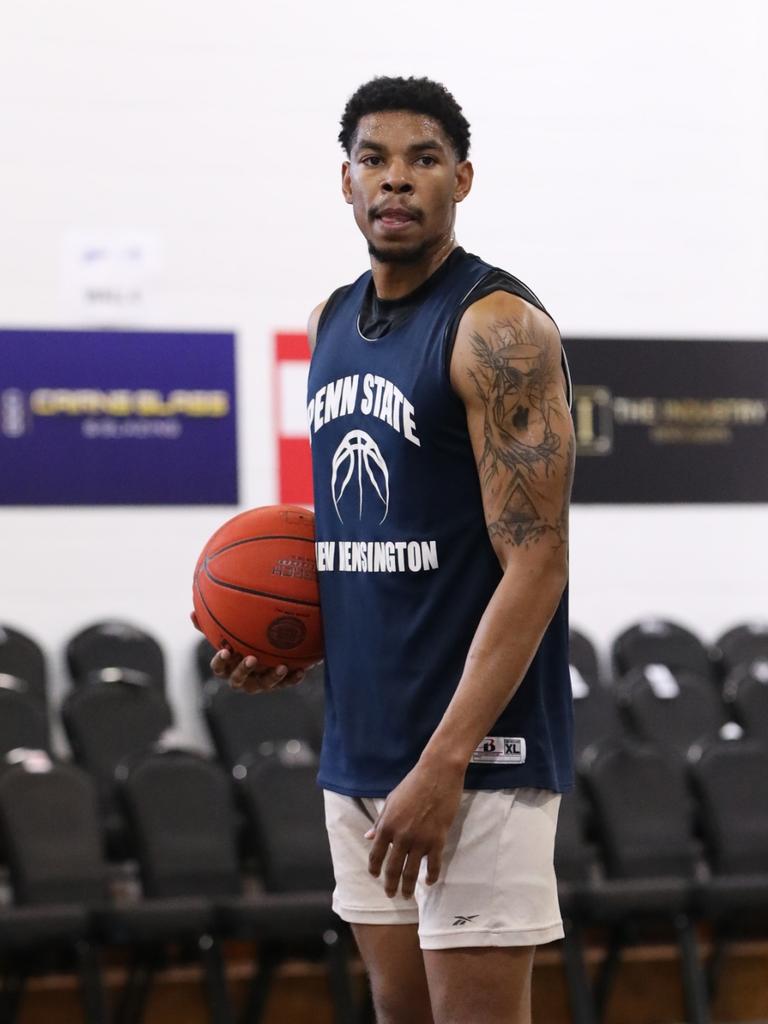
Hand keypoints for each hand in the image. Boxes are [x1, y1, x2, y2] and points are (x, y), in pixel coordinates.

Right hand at [189, 611, 306, 693]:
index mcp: (227, 667)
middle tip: (252, 658)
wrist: (264, 655)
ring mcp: (258, 684)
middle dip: (244, 670)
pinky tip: (301, 671)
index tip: (225, 651)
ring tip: (281, 667)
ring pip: (263, 685)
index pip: (218, 668)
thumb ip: (210, 627)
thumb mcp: (225, 635)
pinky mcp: (275, 685)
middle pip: (238, 680)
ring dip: (271, 677)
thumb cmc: (239, 644)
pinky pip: (284, 684)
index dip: (221, 662)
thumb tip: (191, 613)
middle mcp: (241, 679)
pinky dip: (292, 679)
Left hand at [366, 760, 463, 898]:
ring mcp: (420, 840)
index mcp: (386, 825)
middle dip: (390, 885)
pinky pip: (433, 865)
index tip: (375, 877)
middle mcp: (401, 836)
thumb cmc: (412, 784)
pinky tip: (429, 882)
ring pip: (412, 872)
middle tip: (391, 895)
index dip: (374, 869)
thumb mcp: (391, 801)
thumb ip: (380, 821)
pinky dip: (431, 876)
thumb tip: (368, 837)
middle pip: (393, 868)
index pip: (376, 854)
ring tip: (406, 895)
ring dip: (408, 887)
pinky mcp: (438, 840)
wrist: (437, 775)